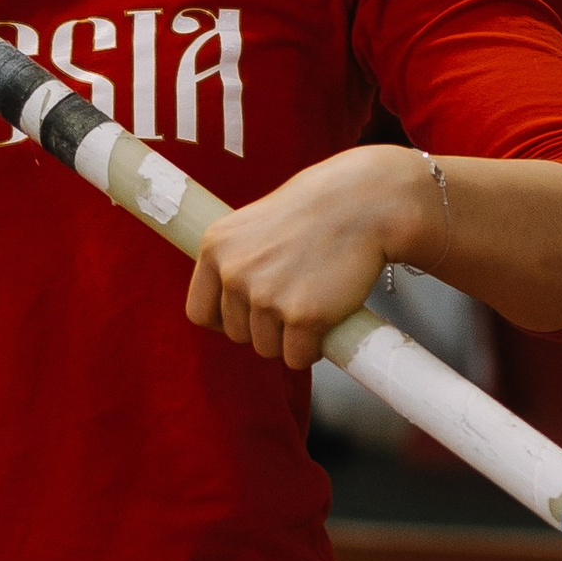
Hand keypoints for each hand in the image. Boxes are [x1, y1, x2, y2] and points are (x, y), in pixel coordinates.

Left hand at [184, 148, 443, 373]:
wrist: (361, 203)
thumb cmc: (314, 211)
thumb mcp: (254, 226)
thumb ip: (235, 262)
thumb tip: (229, 307)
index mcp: (215, 248)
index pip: (200, 312)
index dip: (227, 319)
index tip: (250, 313)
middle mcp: (233, 273)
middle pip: (237, 334)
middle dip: (265, 326)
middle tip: (295, 296)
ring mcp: (266, 297)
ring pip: (267, 348)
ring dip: (290, 337)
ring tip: (313, 300)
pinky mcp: (302, 317)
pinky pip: (296, 357)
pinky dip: (312, 347)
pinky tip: (326, 318)